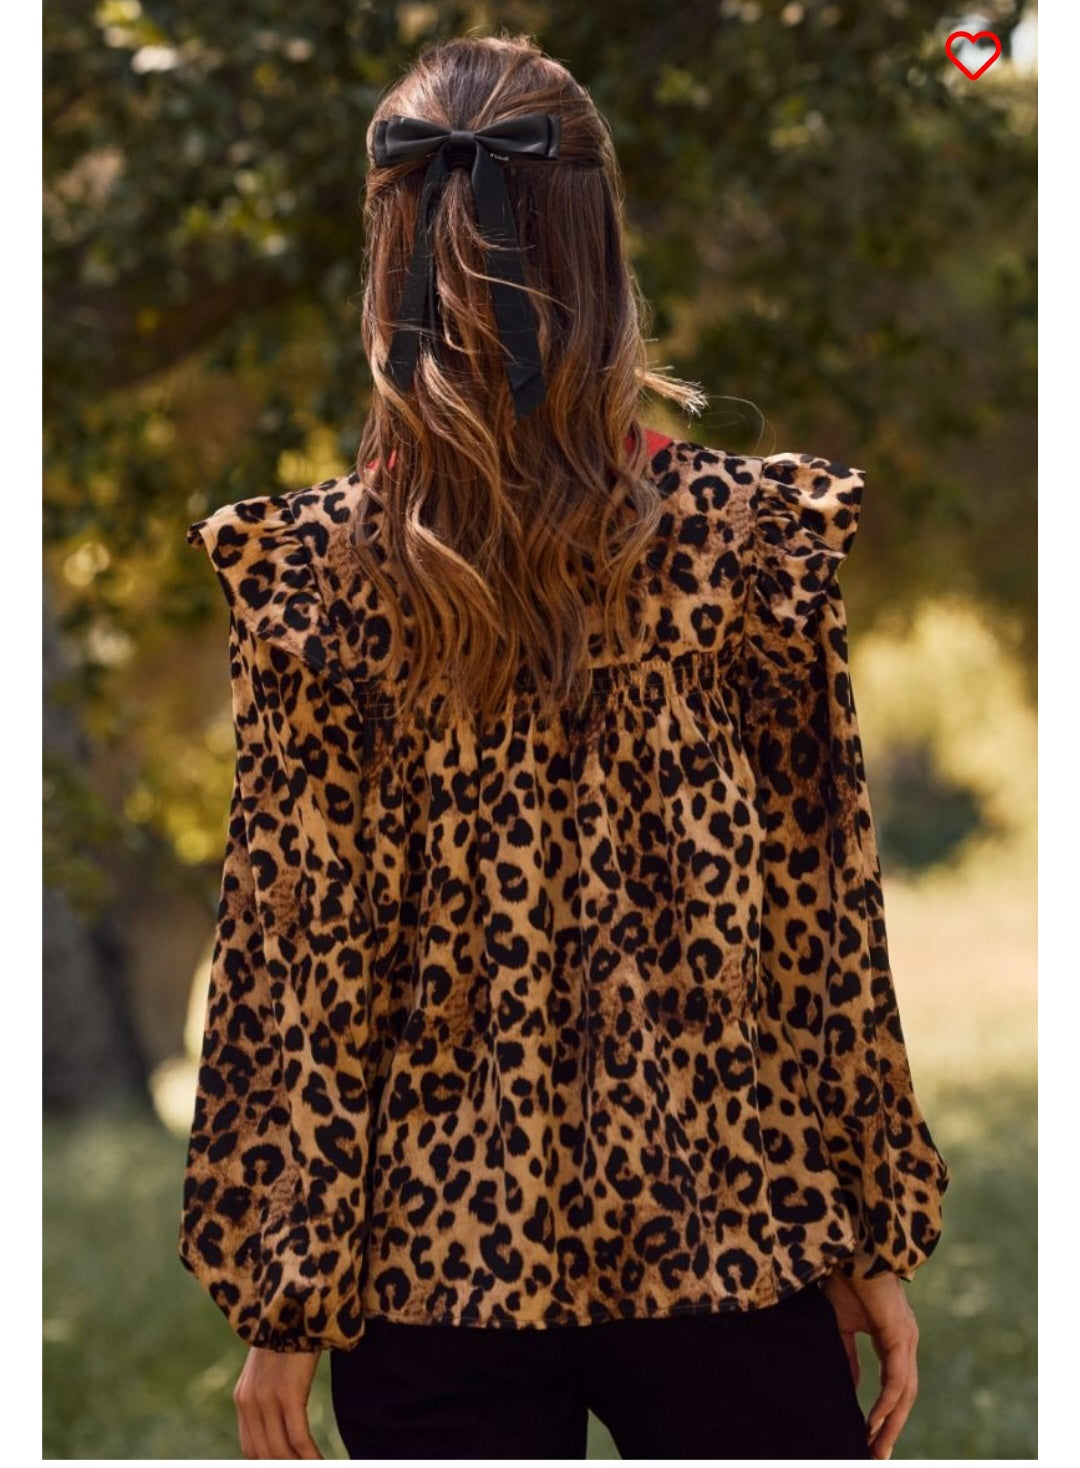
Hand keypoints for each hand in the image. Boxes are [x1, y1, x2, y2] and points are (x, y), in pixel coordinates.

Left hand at [233, 1344, 323, 1458]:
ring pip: (281, 1451)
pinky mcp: (288, 1393)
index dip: (271, 1463)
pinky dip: (310, 1455)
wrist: (294, 1302)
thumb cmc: (290, 1333)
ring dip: (300, 1463)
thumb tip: (282, 1418)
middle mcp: (249, 1402)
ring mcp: (267, 1399)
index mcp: (242, 1398)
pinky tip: (322, 1460)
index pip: (251, 1449)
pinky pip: (299, 1437)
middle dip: (286, 1466)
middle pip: (265, 1455)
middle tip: (306, 1466)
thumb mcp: (271, 1367)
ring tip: (317, 1465)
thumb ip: (268, 1393)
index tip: (289, 1464)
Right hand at [820, 1268, 919, 1461]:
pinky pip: (896, 1378)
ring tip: (874, 1446)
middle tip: (875, 1455)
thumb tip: (849, 1388)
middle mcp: (906, 1342)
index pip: (895, 1387)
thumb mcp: (842, 1325)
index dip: (885, 1414)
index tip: (870, 1438)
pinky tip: (874, 1421)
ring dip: (890, 1423)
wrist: (848, 1248)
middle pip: (905, 1397)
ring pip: (905, 1393)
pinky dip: (886, 1403)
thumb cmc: (844, 1279)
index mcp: (895, 1339)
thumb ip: (847, 1356)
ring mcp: (907, 1339)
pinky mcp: (899, 1335)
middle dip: (891, 1428)